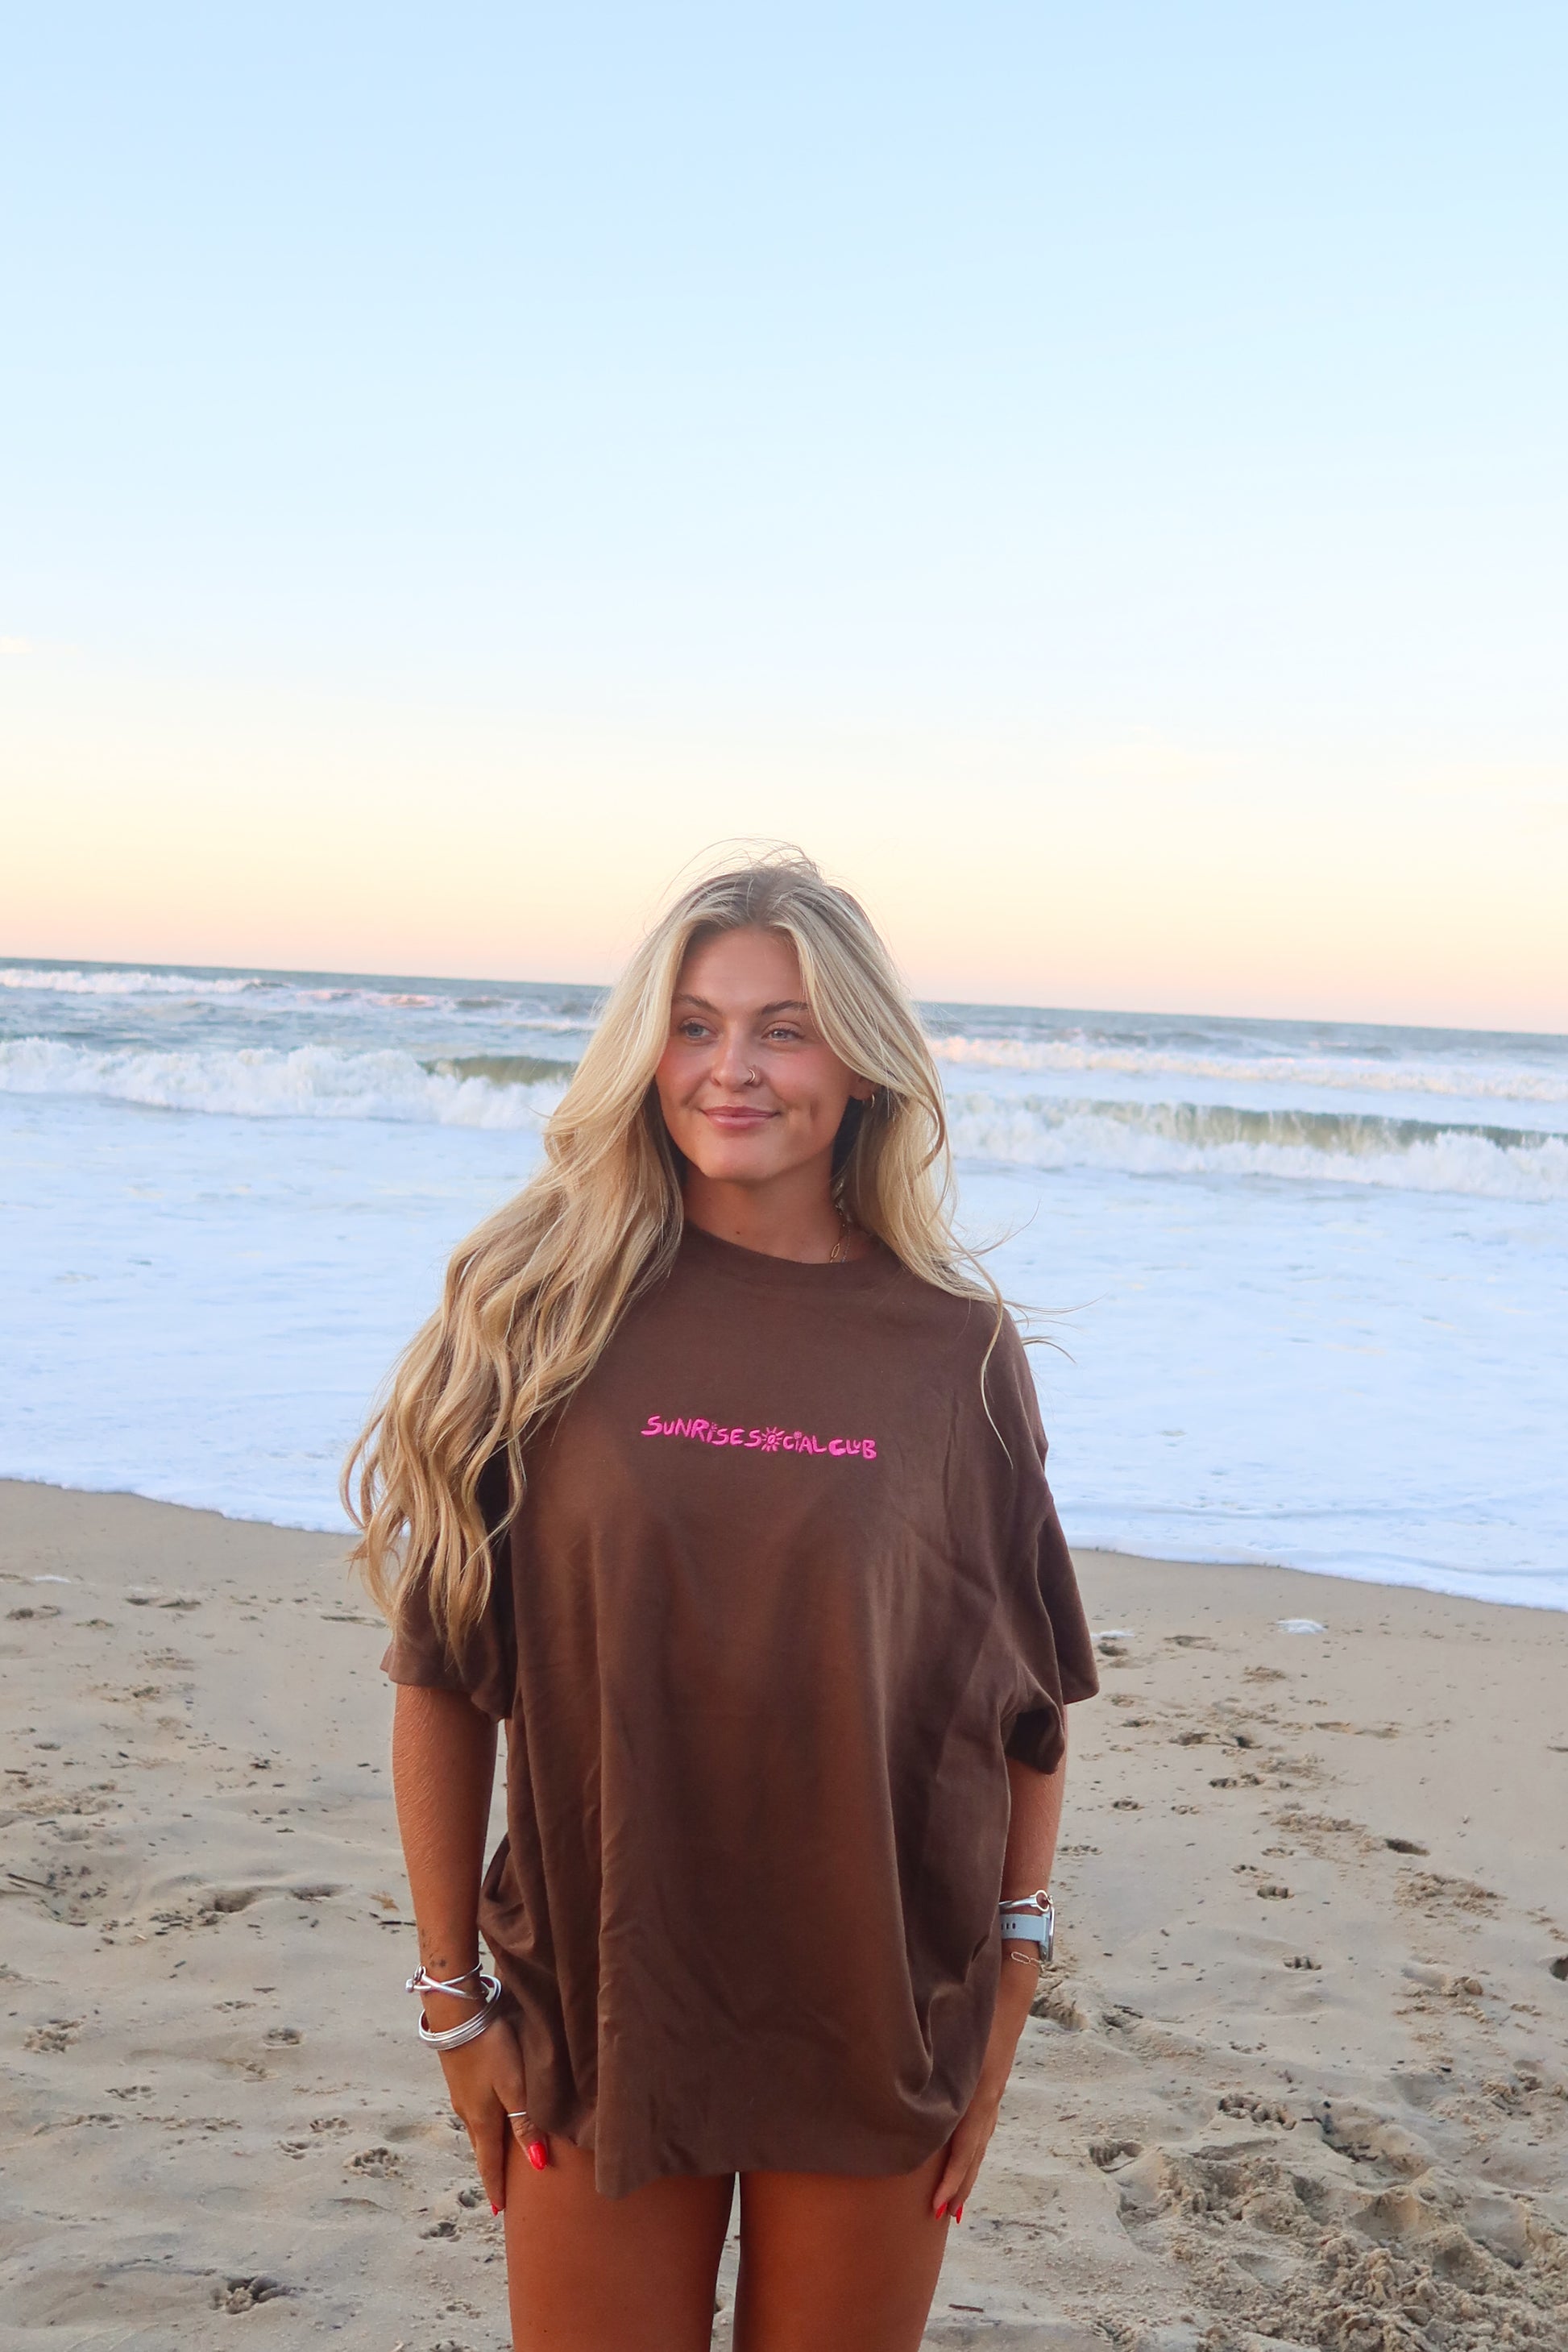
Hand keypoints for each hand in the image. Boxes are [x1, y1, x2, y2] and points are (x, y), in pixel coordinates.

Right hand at [428, 2004, 549, 2211]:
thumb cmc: (491, 2047)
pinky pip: (472, 2113)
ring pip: (476, 2131)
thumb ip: (525, 2123)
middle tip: (499, 2191)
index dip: (496, 2188)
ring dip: (485, 2148)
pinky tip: (487, 2119)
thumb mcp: (514, 2085)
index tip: (499, 2212)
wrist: (457, 2015)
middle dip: (490, 2171)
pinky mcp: (458, 2078)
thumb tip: (538, 2164)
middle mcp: (468, 2113)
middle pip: (481, 2150)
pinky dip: (482, 2126)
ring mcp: (460, 2095)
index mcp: (482, 2120)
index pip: (489, 2164)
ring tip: (495, 2159)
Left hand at [931, 1954, 1037, 2220]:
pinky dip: (971, 2154)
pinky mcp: (989, 2090)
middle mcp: (988, 2100)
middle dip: (959, 2185)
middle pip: (974, 2154)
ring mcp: (992, 2096)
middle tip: (943, 2216)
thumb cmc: (974, 2010)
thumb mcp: (951, 2035)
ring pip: (979, 2145)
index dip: (952, 2177)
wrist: (1010, 1993)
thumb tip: (898, 2074)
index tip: (939, 2204)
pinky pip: (980, 2131)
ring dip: (966, 2174)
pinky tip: (962, 2164)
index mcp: (979, 2092)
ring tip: (953, 2206)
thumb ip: (929, 2059)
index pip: (965, 2146)